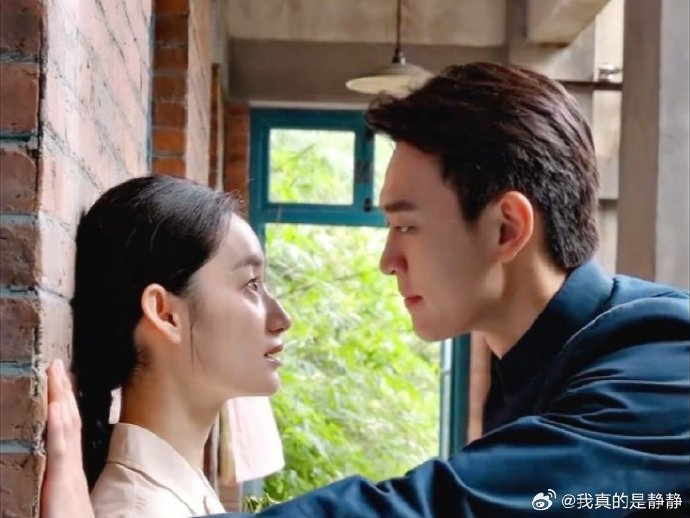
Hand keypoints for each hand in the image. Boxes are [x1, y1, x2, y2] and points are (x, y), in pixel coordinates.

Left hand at [40, 359, 94, 517]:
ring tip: (56, 373)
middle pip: (69, 421)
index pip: (69, 429)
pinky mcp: (62, 484)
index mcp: (71, 471)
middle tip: (58, 364)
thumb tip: (53, 471)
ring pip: (66, 429)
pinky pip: (60, 451)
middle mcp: (72, 467)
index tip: (62, 380)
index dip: (66, 403)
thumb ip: (60, 486)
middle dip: (63, 391)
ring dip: (61, 398)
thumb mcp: (63, 503)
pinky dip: (59, 427)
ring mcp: (69, 474)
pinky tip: (57, 407)